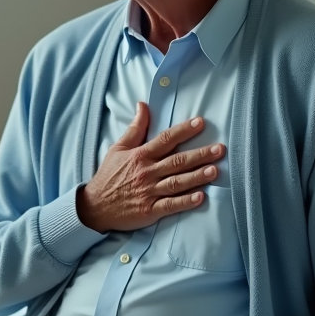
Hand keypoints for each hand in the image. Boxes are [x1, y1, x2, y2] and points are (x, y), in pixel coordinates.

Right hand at [77, 102, 225, 232]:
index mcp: (140, 156)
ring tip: (214, 170)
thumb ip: (134, 128)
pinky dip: (185, 202)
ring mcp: (149, 192)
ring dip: (197, 176)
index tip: (200, 123)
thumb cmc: (109, 176)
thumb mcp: (118, 148)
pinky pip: (170, 205)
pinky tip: (200, 197)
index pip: (165, 140)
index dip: (183, 131)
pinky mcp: (150, 210)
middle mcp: (147, 172)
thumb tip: (143, 105)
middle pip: (176, 161)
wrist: (95, 206)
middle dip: (199, 154)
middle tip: (219, 149)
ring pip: (177, 183)